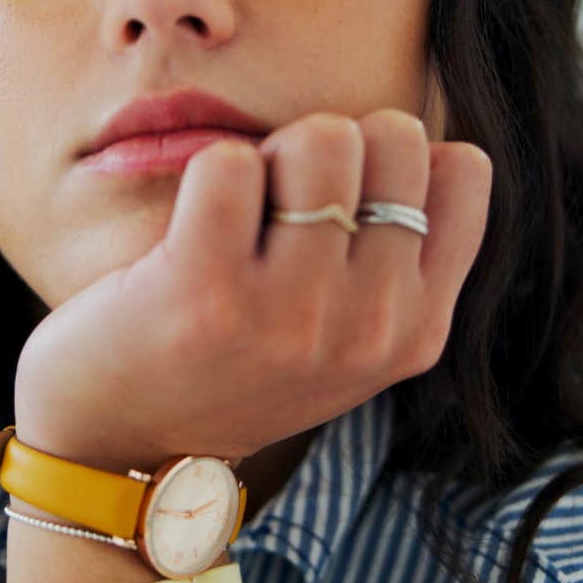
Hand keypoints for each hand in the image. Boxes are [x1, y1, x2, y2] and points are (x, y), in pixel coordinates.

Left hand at [11, 108, 492, 471]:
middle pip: (394, 137)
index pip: (463, 170)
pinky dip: (206, 171)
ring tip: (238, 216)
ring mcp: (292, 314)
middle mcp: (370, 327)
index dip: (393, 156)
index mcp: (416, 330)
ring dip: (270, 154)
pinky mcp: (208, 292)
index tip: (342, 203)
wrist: (120, 444)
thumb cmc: (231, 364)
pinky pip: (230, 163)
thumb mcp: (345, 339)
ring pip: (321, 139)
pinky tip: (191, 227)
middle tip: (281, 206)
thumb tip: (413, 143)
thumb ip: (394, 262)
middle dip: (331, 146)